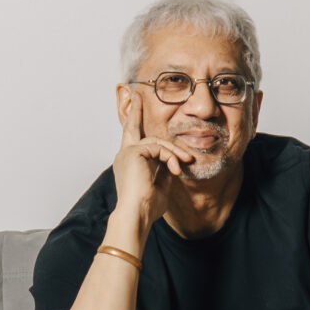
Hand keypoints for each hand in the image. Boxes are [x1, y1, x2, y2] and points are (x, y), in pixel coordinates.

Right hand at [109, 88, 191, 238]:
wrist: (137, 214)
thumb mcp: (161, 184)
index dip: (133, 122)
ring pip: (155, 141)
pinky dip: (170, 157)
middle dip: (135, 111)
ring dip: (174, 152)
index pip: (132, 140)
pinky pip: (158, 148)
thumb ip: (164, 168)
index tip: (134, 105)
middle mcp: (124, 156)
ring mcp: (126, 153)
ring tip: (185, 163)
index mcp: (129, 164)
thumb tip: (173, 159)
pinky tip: (175, 169)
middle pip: (132, 128)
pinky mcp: (133, 153)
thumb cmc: (147, 207)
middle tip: (136, 95)